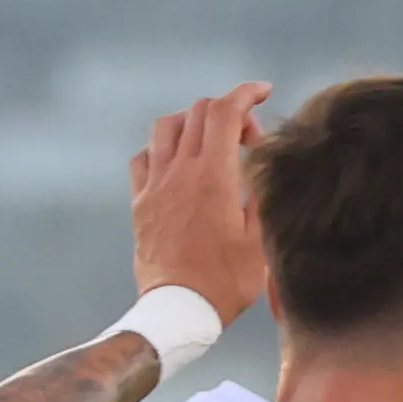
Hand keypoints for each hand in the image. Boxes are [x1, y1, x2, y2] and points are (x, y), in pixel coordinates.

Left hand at [128, 83, 270, 326]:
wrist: (178, 311)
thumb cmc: (225, 281)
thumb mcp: (259, 240)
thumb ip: (260, 194)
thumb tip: (260, 165)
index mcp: (213, 176)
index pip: (225, 112)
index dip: (245, 93)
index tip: (262, 90)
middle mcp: (180, 171)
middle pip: (198, 112)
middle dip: (227, 111)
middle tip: (246, 137)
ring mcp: (155, 185)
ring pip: (166, 126)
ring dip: (192, 122)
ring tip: (209, 142)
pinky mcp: (140, 203)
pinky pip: (144, 158)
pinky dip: (162, 149)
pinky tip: (175, 164)